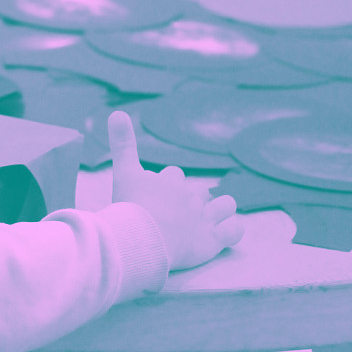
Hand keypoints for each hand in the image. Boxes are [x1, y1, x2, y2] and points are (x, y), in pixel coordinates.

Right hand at [109, 111, 244, 270]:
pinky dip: (232, 230)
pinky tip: (223, 234)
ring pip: (224, 204)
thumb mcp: (123, 172)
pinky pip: (234, 230)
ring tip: (207, 219)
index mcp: (169, 180)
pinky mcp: (213, 240)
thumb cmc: (130, 206)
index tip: (152, 197)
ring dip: (219, 208)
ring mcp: (204, 218)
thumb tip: (117, 111)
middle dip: (189, 200)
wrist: (144, 237)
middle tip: (172, 215)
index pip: (173, 175)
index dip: (165, 184)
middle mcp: (189, 196)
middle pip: (196, 191)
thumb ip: (122, 143)